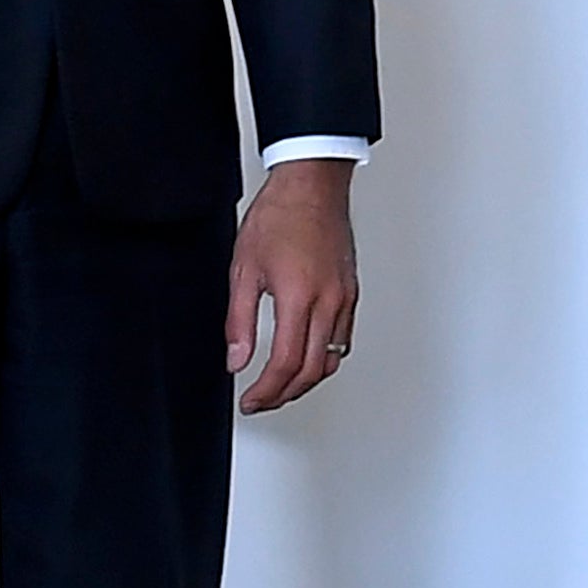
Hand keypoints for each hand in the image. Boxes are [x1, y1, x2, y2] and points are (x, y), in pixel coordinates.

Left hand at [228, 160, 358, 414]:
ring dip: (305, 381)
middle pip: (310, 370)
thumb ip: (239, 321)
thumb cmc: (280, 216)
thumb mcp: (244, 268)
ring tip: (281, 387)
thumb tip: (237, 359)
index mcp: (299, 297)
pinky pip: (342, 340)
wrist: (312, 185)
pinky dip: (323, 359)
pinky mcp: (350, 293)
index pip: (285, 364)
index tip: (250, 400)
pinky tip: (306, 358)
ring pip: (331, 360)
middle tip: (262, 401)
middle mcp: (328, 302)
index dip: (266, 391)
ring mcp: (344, 299)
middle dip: (284, 394)